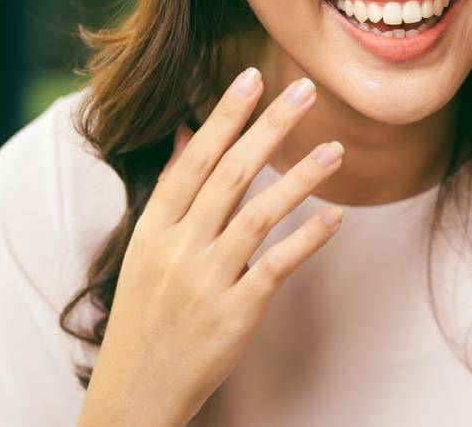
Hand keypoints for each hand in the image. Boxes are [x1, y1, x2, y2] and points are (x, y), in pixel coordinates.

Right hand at [79, 70, 344, 426]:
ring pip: (257, 215)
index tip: (250, 78)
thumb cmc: (147, 314)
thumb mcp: (146, 249)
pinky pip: (276, 267)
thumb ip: (173, 191)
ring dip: (300, 177)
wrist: (134, 392)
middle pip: (229, 175)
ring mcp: (206, 282)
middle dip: (268, 128)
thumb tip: (188, 132)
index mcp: (154, 229)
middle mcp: (178, 249)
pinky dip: (307, 240)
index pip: (193, 161)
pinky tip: (336, 217)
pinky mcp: (234, 315)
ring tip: (336, 148)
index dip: (223, 118)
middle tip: (303, 90)